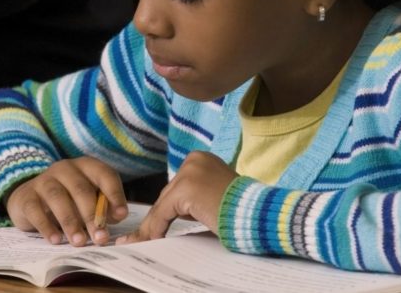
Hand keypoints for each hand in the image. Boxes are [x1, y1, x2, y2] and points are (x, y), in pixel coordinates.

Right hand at [6, 156, 127, 246]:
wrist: (30, 200)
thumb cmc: (69, 200)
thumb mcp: (88, 201)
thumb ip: (103, 207)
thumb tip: (116, 217)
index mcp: (87, 166)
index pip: (105, 175)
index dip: (115, 195)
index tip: (121, 216)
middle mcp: (65, 168)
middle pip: (82, 189)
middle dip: (92, 216)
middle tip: (100, 237)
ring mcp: (44, 180)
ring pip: (58, 198)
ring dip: (71, 222)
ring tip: (79, 241)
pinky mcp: (26, 196)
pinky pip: (36, 210)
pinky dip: (47, 226)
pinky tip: (56, 240)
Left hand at [116, 151, 236, 244]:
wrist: (259, 214)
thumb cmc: (242, 210)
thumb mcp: (213, 197)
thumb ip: (194, 200)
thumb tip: (169, 217)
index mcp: (201, 159)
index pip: (177, 187)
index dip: (167, 209)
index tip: (154, 225)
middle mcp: (193, 160)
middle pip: (168, 195)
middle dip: (159, 218)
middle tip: (144, 236)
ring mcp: (189, 173)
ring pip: (163, 205)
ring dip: (153, 225)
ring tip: (141, 240)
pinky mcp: (185, 190)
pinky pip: (162, 213)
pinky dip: (156, 228)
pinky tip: (152, 240)